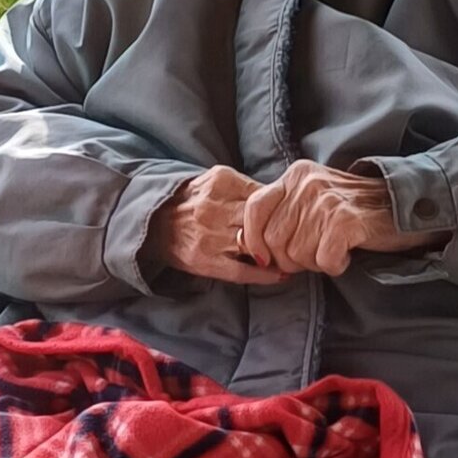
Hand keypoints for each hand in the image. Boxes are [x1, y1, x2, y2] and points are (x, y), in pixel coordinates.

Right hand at [149, 166, 287, 285]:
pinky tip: (281, 275)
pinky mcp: (205, 261)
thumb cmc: (191, 201)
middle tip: (304, 238)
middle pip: (264, 221)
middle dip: (285, 230)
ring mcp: (211, 237)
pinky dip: (265, 275)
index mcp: (221, 183)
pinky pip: (243, 272)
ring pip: (256, 245)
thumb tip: (282, 197)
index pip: (265, 196)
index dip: (285, 208)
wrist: (152, 222)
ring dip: (279, 253)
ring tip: (296, 256)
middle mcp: (216, 209)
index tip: (299, 216)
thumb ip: (245, 187)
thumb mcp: (214, 181)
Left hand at [241, 161, 440, 277]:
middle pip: (274, 240)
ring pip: (298, 254)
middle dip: (291, 259)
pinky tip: (347, 253)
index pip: (254, 210)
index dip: (254, 240)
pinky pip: (324, 259)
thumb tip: (244, 242)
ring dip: (316, 262)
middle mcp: (307, 183)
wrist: (404, 204)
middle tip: (316, 253)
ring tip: (335, 249)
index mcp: (295, 175)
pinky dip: (336, 264)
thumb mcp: (312, 199)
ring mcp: (326, 201)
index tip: (265, 258)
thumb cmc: (354, 209)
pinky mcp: (346, 221)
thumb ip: (280, 215)